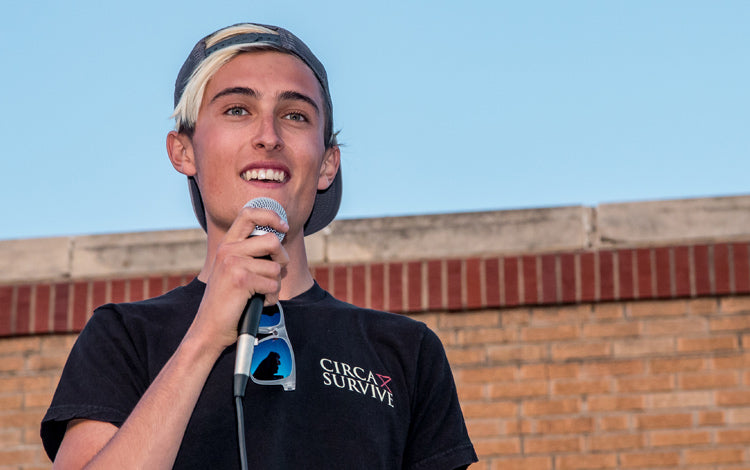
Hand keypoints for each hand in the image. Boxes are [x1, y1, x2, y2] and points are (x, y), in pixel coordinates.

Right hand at [188, 205, 289, 351]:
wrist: (210, 328)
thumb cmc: (228, 301)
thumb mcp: (234, 270)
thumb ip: (250, 253)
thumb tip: (280, 239)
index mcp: (227, 244)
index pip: (249, 214)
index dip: (271, 216)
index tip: (283, 227)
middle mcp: (228, 250)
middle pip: (272, 241)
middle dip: (282, 259)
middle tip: (275, 274)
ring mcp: (233, 263)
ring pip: (275, 267)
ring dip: (275, 285)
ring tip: (260, 294)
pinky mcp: (241, 280)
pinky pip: (272, 285)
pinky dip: (271, 298)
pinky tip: (258, 303)